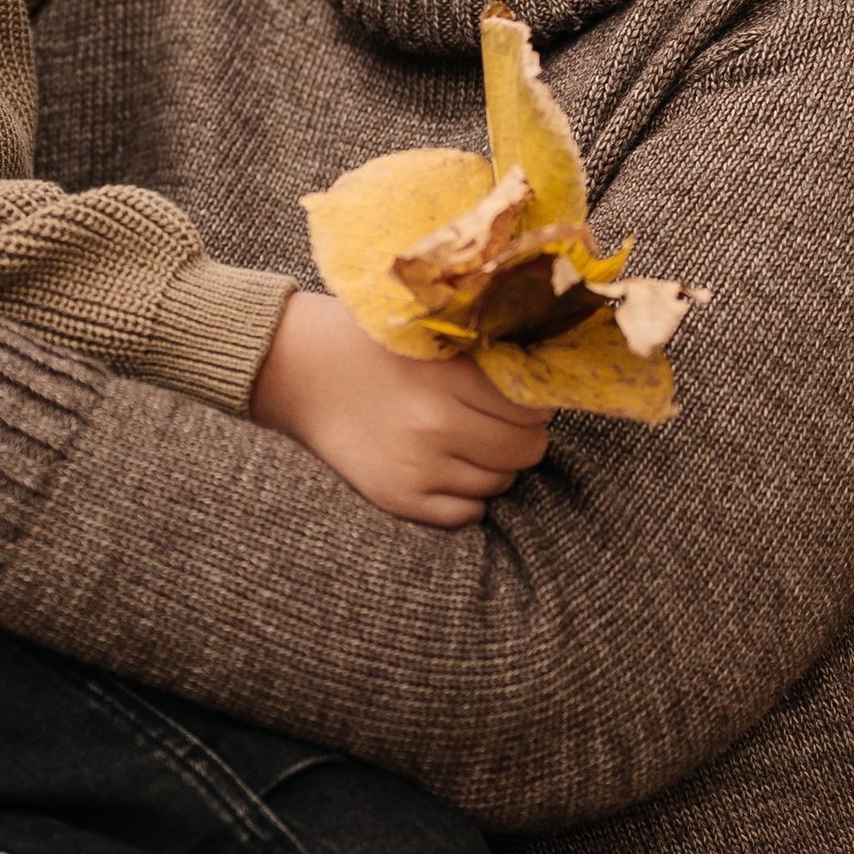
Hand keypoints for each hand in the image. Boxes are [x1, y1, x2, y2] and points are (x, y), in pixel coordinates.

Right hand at [250, 293, 551, 527]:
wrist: (304, 373)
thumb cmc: (376, 348)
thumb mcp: (433, 338)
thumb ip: (486, 358)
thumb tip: (549, 380)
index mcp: (451, 377)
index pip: (533, 407)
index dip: (534, 404)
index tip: (523, 399)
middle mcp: (437, 425)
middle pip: (526, 450)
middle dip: (523, 438)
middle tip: (503, 424)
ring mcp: (418, 467)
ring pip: (499, 483)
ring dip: (494, 466)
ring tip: (470, 443)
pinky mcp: (399, 497)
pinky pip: (467, 515)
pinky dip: (469, 497)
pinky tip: (450, 471)